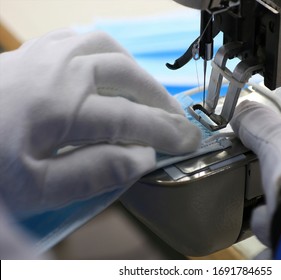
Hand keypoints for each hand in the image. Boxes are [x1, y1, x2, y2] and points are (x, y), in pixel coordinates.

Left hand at [0, 29, 200, 218]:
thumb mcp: (40, 189)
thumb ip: (96, 173)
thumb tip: (143, 157)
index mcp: (59, 107)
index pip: (131, 118)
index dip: (166, 132)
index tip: (188, 142)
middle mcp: (58, 69)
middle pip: (127, 76)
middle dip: (160, 100)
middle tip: (177, 122)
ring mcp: (46, 53)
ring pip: (109, 48)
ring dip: (139, 73)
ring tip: (152, 97)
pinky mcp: (36, 49)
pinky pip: (84, 39)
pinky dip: (110, 55)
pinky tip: (115, 72)